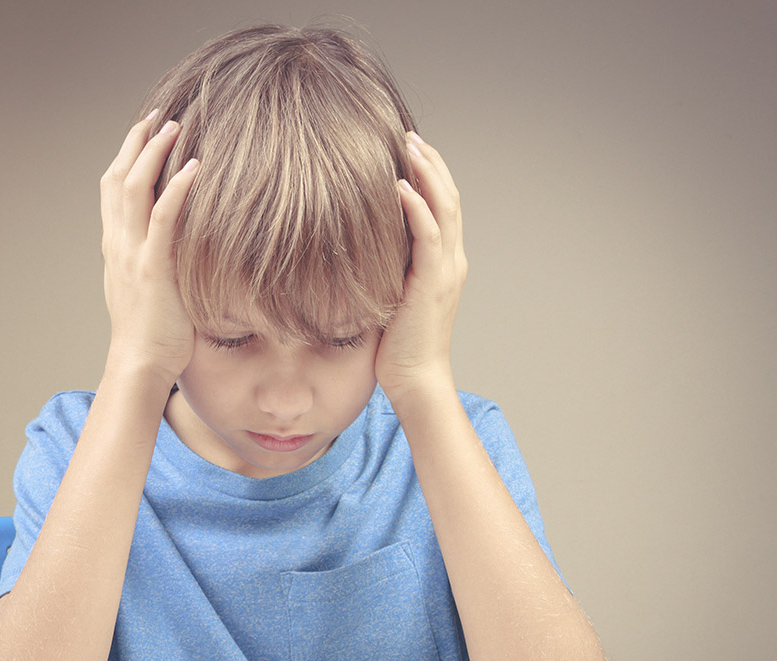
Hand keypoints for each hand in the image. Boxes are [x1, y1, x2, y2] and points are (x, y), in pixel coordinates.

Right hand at [100, 112, 199, 382]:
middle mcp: (119, 244)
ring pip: (135, 189)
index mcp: (116, 248)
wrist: (140, 365)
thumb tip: (176, 247)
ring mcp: (133, 254)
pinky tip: (194, 167)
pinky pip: (163, 219)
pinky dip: (177, 189)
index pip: (113, 190)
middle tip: (158, 115)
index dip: (126, 156)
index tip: (144, 131)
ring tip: (175, 126)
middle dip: (136, 142)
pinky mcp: (154, 268)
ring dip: (154, 153)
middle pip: (119, 178)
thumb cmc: (151, 335)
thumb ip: (154, 261)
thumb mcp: (148, 288)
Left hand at [374, 132, 467, 402]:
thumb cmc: (396, 346)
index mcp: (443, 263)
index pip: (443, 207)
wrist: (414, 378)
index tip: (410, 149)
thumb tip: (358, 248)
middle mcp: (451, 261)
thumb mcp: (391, 295)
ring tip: (411, 145)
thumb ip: (386, 269)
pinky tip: (401, 185)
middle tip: (411, 134)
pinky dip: (417, 207)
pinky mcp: (432, 282)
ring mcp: (445, 270)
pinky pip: (429, 235)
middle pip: (449, 197)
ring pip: (445, 207)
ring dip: (428, 173)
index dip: (430, 175)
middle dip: (431, 163)